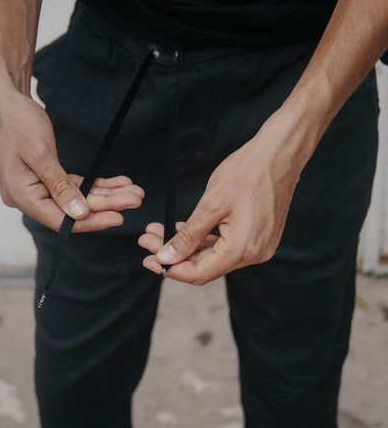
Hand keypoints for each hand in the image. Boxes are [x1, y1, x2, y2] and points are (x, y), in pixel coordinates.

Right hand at [0, 81, 143, 230]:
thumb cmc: (16, 122)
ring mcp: (37, 188)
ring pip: (77, 198)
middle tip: (135, 199)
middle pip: (73, 209)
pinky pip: (74, 186)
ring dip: (106, 195)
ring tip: (133, 191)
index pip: (59, 220)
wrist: (6, 101)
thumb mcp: (40, 153)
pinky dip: (96, 185)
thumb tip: (80, 213)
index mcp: (20, 196)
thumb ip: (60, 186)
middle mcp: (28, 197)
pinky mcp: (46, 178)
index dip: (90, 221)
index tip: (118, 217)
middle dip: (107, 204)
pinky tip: (118, 183)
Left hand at [139, 117, 303, 283]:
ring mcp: (259, 247)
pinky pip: (226, 247)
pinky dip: (205, 240)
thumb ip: (188, 236)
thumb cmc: (248, 172)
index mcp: (242, 250)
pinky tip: (184, 229)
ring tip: (159, 231)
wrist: (279, 154)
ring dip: (187, 247)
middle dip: (174, 254)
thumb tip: (167, 258)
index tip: (148, 259)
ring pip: (214, 256)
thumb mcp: (211, 204)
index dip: (170, 269)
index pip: (199, 273)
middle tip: (148, 239)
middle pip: (205, 266)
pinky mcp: (259, 237)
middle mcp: (254, 255)